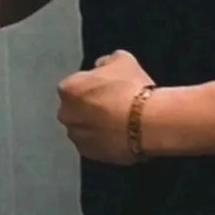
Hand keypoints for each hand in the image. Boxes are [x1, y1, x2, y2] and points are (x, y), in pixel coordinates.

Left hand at [57, 49, 155, 164]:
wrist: (147, 123)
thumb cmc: (131, 90)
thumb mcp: (122, 59)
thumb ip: (105, 61)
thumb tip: (102, 65)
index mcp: (68, 88)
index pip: (75, 84)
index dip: (92, 84)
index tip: (106, 86)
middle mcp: (66, 114)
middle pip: (75, 108)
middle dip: (89, 106)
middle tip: (113, 103)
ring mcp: (78, 137)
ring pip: (84, 128)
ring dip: (96, 125)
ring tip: (120, 120)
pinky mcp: (91, 155)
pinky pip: (96, 145)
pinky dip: (105, 141)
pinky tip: (122, 134)